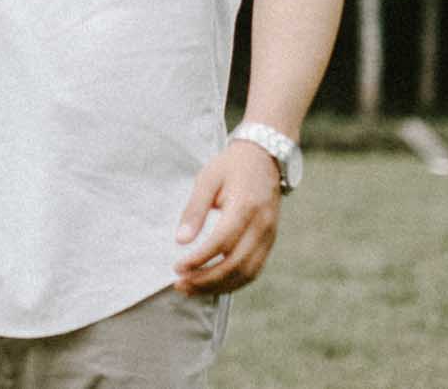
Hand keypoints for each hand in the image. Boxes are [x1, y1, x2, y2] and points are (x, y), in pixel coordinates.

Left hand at [170, 140, 281, 295]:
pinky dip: (233, 283)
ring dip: (219, 286)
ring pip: (247, 273)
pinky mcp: (270, 242)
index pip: (222, 242)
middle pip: (236, 264)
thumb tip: (181, 240)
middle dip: (206, 280)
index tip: (177, 268)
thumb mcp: (207, 179)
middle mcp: (262, 225)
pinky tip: (213, 285)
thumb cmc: (231, 166)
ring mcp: (269, 236)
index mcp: (245, 206)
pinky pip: (254, 270)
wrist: (265, 158)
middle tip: (180, 285)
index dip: (199, 259)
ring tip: (192, 290)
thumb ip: (194, 209)